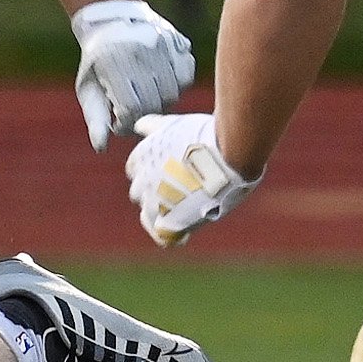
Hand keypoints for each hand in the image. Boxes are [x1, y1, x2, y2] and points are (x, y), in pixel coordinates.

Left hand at [71, 0, 194, 149]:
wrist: (111, 18)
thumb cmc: (97, 61)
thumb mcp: (89, 89)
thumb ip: (96, 118)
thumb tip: (100, 148)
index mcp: (116, 64)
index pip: (132, 109)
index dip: (125, 122)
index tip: (117, 119)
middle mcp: (142, 53)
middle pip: (156, 103)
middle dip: (143, 113)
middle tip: (131, 108)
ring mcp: (163, 45)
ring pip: (174, 92)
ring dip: (161, 100)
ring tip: (146, 94)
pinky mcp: (178, 42)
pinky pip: (186, 76)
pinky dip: (177, 84)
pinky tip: (162, 80)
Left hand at [127, 112, 259, 246]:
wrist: (227, 155)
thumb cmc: (206, 136)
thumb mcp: (174, 124)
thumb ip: (154, 126)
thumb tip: (139, 126)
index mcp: (140, 158)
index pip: (135, 168)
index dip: (152, 169)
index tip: (170, 168)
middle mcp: (141, 183)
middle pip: (139, 192)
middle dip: (156, 190)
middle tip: (183, 186)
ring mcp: (156, 205)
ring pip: (149, 215)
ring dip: (164, 212)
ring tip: (187, 208)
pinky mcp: (172, 222)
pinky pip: (163, 237)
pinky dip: (171, 235)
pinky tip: (185, 232)